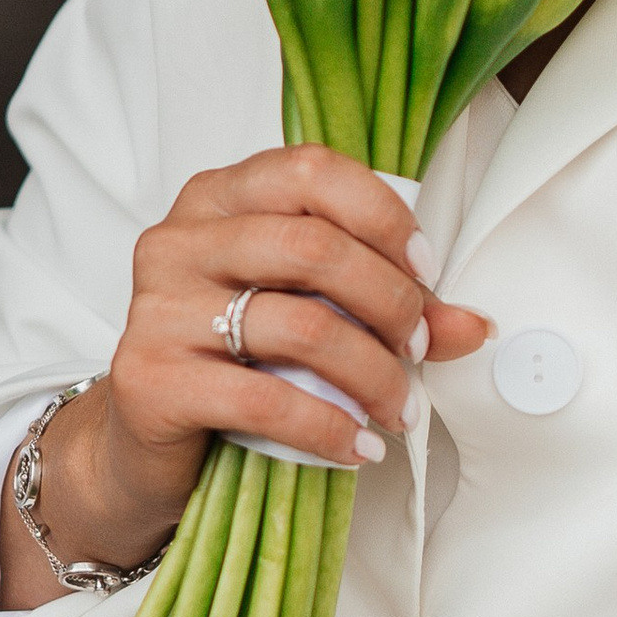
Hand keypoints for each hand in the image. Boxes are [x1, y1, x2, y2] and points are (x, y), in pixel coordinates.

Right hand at [0, 147, 491, 605]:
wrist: (145, 444)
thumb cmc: (231, 362)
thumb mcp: (307, 314)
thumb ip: (384, 307)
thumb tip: (471, 325)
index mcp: (217, 198)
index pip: (311, 171)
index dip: (383, 218)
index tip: (426, 273)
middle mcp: (178, 240)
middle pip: (313, 245)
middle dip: (388, 302)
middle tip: (418, 347)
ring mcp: (157, 308)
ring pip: (300, 325)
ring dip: (372, 374)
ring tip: (399, 407)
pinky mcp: (151, 379)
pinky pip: (265, 399)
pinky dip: (329, 428)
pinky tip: (357, 446)